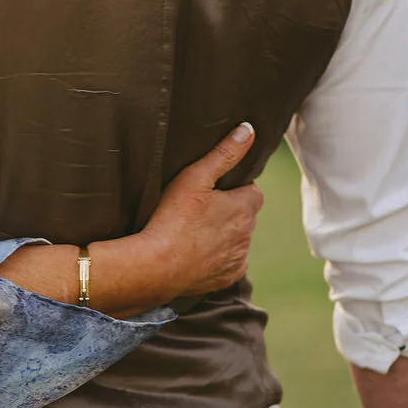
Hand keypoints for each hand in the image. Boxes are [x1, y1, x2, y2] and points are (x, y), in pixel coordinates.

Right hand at [139, 123, 262, 297]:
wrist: (155, 266)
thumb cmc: (171, 218)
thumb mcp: (194, 177)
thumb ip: (224, 153)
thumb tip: (248, 130)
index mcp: (244, 208)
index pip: (251, 191)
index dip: (233, 189)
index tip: (212, 191)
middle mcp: (247, 234)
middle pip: (245, 216)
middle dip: (230, 211)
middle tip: (199, 210)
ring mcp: (238, 258)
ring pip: (238, 240)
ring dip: (224, 235)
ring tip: (195, 232)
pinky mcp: (227, 278)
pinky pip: (229, 263)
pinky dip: (218, 258)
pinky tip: (196, 253)